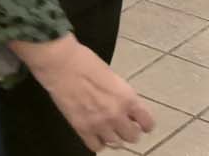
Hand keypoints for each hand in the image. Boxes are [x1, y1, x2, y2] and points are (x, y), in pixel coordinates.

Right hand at [14, 35, 154, 149]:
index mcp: (127, 98)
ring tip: (109, 129)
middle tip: (124, 125)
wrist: (61, 64)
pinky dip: (98, 142)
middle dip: (130, 131)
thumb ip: (122, 94)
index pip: (147, 123)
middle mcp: (116, 114)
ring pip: (116, 144)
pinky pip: (96, 146)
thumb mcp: (113, 76)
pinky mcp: (82, 128)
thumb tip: (126, 106)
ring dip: (114, 136)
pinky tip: (95, 133)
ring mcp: (99, 124)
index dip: (145, 124)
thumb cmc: (86, 61)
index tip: (141, 123)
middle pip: (133, 137)